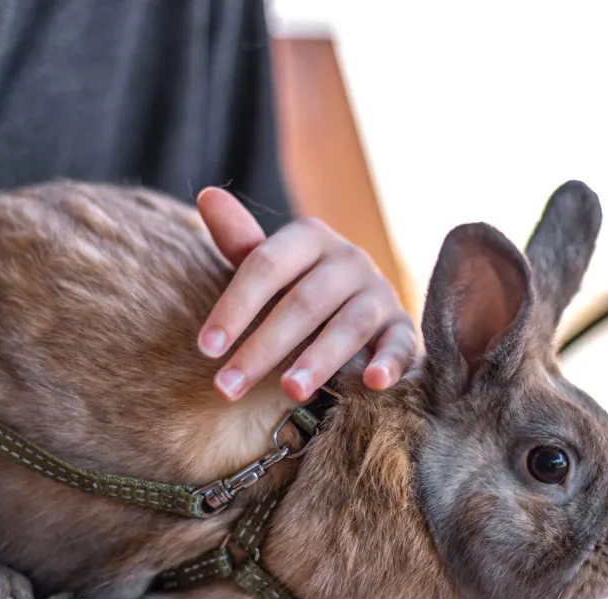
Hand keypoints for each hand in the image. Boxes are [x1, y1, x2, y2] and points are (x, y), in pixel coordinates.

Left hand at [195, 188, 415, 402]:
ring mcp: (380, 293)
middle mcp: (349, 260)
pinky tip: (373, 383)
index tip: (206, 349)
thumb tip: (207, 195)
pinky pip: (400, 343)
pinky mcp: (402, 326)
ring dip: (319, 360)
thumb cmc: (300, 286)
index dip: (234, 307)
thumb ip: (241, 240)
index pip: (266, 266)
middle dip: (263, 349)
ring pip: (350, 325)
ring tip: (289, 393)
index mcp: (310, 237)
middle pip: (303, 303)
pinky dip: (390, 362)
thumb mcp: (270, 265)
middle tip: (229, 387)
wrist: (361, 303)